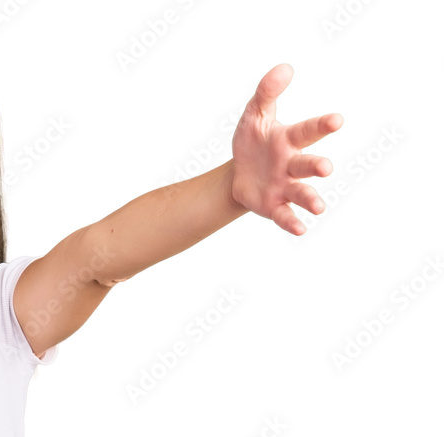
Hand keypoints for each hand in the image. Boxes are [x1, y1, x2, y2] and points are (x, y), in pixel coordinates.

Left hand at [230, 63, 343, 235]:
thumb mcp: (254, 116)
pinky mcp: (275, 206)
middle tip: (325, 168)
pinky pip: (286, 215)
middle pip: (307, 164)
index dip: (322, 126)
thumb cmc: (253, 142)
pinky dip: (293, 222)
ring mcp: (285, 187)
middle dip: (317, 166)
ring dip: (311, 199)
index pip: (308, 131)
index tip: (337, 121)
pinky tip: (301, 229)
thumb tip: (284, 68)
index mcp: (289, 140)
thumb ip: (267, 92)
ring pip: (301, 192)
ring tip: (319, 207)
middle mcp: (292, 164)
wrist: (238, 174)